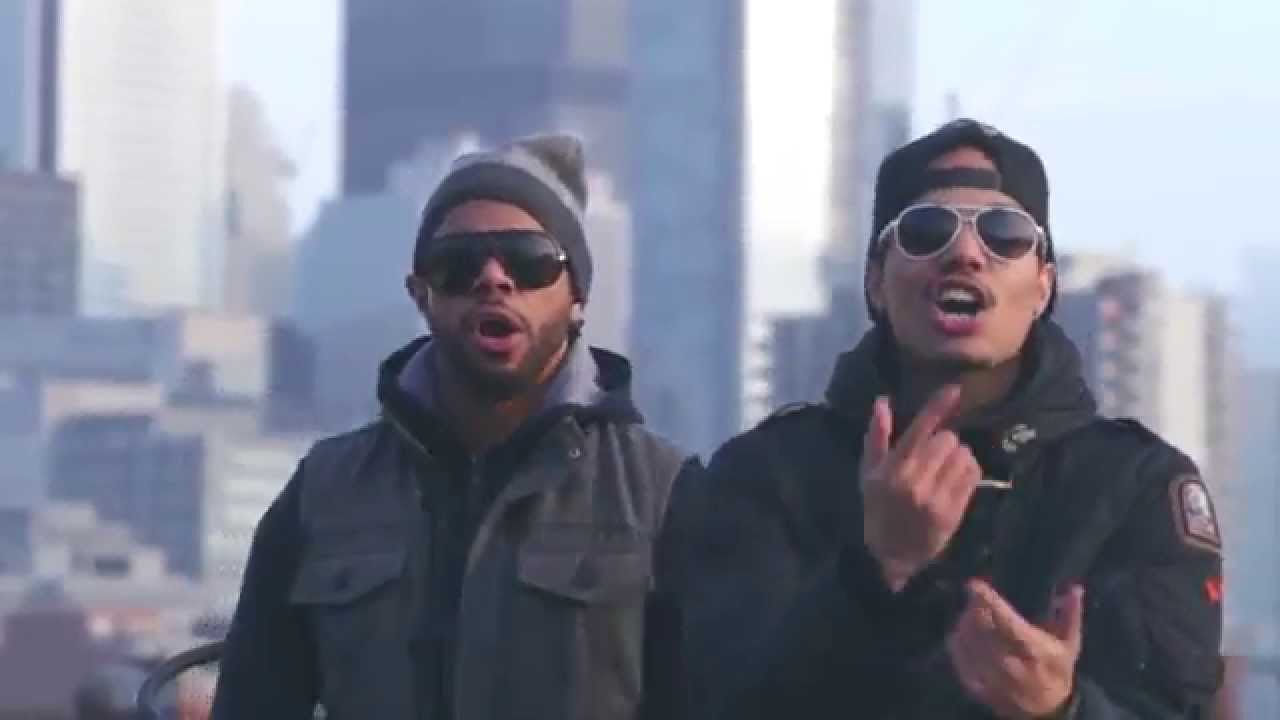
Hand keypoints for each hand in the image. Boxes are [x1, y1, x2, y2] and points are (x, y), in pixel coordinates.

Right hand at [860, 386, 979, 590]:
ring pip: (962, 454)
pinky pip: (972, 474)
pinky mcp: (955, 509)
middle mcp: (915, 481)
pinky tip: (954, 480)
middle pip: (947, 439)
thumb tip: (881, 402)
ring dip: (957, 456)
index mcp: (892, 469)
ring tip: (944, 470)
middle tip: (933, 456)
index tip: (955, 389)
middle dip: (943, 442)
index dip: (938, 407)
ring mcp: (937, 496)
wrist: (893, 554)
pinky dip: (967, 471)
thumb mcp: (868, 474)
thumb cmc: (878, 509)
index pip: (919, 430)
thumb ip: (877, 437)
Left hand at [948, 580, 1083, 718]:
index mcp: (1037, 651)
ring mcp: (997, 681)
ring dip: (964, 626)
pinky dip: (957, 648)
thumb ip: (1070, 614)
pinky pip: (962, 665)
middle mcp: (1015, 666)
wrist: (1049, 710)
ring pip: (970, 647)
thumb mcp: (1070, 643)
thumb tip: (1075, 587)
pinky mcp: (983, 691)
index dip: (990, 602)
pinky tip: (958, 636)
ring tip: (966, 614)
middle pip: (984, 632)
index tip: (975, 585)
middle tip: (972, 598)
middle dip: (973, 611)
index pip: (1009, 622)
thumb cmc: (1057, 668)